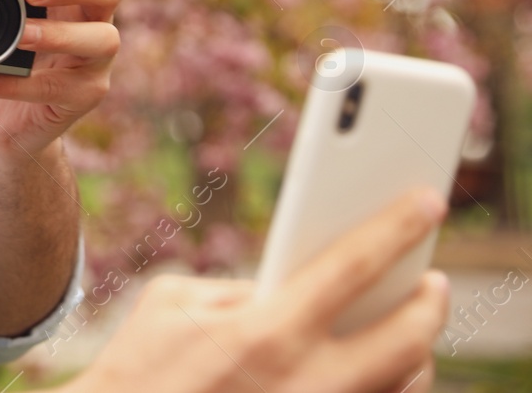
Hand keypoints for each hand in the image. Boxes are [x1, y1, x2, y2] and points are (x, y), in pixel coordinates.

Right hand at [65, 187, 451, 392]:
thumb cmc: (141, 367)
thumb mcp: (174, 303)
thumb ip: (238, 287)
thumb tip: (285, 288)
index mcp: (263, 333)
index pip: (350, 267)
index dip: (396, 228)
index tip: (427, 201)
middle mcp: (305, 385)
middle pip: (408, 340)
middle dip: (432, 304)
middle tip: (433, 281)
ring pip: (406, 386)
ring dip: (416, 351)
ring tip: (407, 325)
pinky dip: (387, 386)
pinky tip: (379, 367)